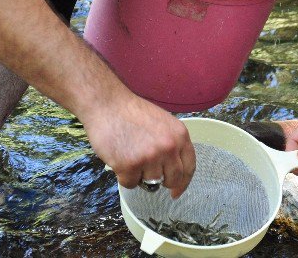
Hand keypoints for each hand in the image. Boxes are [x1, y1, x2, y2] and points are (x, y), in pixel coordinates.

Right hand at [82, 94, 196, 197]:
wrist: (108, 105)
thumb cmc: (132, 113)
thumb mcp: (163, 123)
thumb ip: (172, 143)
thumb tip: (173, 168)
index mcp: (180, 135)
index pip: (189, 166)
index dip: (184, 182)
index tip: (176, 192)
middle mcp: (169, 147)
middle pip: (173, 179)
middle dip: (163, 182)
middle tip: (149, 175)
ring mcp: (150, 157)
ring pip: (151, 183)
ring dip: (140, 175)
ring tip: (130, 156)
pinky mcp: (130, 165)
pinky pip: (131, 184)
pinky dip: (124, 177)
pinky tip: (119, 159)